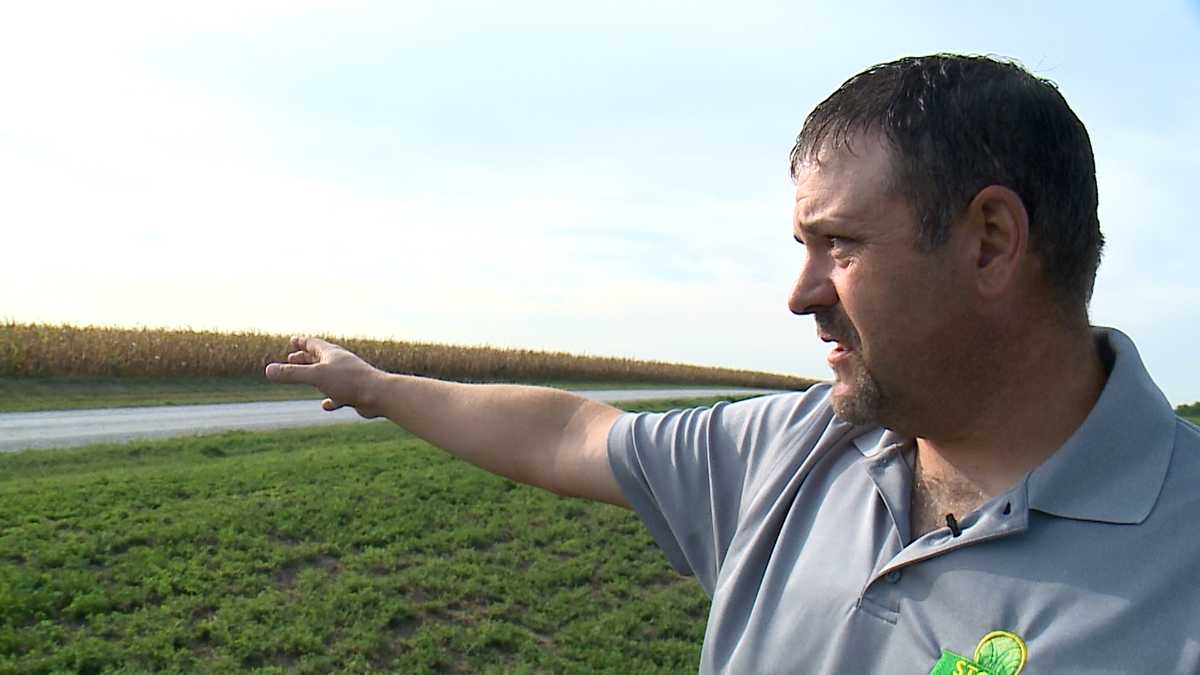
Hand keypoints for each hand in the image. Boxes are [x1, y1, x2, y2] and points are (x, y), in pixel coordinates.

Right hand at [264, 336, 384, 417]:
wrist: (379, 395)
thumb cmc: (349, 382)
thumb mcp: (315, 376)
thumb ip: (292, 374)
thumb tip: (268, 370)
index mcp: (331, 354)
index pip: (313, 343)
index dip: (301, 342)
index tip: (292, 340)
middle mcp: (340, 363)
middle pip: (320, 357)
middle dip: (305, 357)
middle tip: (292, 357)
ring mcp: (348, 378)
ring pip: (329, 375)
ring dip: (316, 375)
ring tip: (306, 378)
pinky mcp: (354, 393)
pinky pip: (339, 395)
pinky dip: (330, 399)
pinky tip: (325, 405)